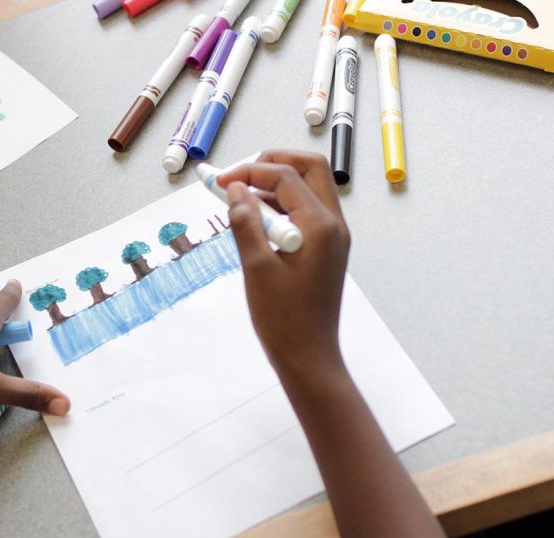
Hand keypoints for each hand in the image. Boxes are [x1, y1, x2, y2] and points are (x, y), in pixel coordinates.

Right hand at [217, 150, 350, 381]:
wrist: (308, 357)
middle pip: (310, 169)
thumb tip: (235, 190)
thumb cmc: (284, 320)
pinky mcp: (326, 249)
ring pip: (310, 188)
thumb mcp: (256, 268)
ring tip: (240, 197)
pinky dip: (282, 206)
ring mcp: (333, 237)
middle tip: (239, 175)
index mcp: (320, 227)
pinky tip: (255, 220)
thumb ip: (245, 223)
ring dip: (276, 184)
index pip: (286, 178)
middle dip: (273, 164)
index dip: (250, 172)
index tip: (220, 181)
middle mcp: (334, 226)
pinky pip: (306, 212)